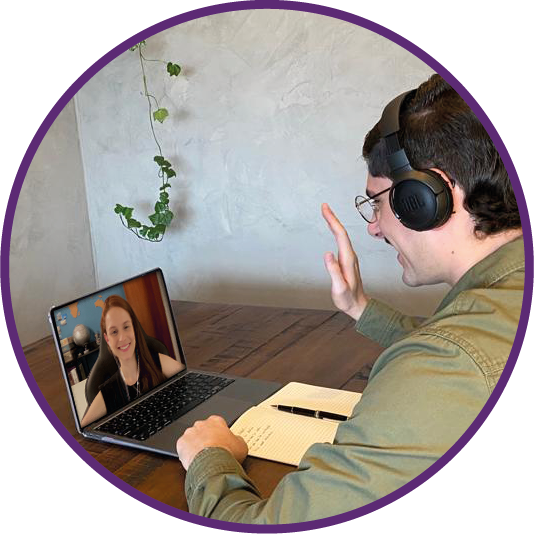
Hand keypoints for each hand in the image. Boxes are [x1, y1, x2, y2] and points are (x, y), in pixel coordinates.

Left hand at [176, 415, 247, 470]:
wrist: (213, 463)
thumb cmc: (226, 453)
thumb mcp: (241, 446)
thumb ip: (237, 439)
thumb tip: (237, 440)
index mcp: (216, 421)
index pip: (217, 423)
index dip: (219, 433)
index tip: (221, 441)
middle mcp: (202, 424)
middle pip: (203, 429)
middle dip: (206, 438)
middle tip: (211, 450)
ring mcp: (190, 433)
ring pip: (192, 438)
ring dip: (196, 445)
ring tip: (202, 457)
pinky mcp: (181, 443)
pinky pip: (183, 447)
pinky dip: (187, 452)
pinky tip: (193, 459)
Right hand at [322, 203, 368, 320]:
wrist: (358, 305)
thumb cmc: (348, 299)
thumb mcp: (340, 288)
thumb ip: (334, 271)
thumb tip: (327, 254)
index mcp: (348, 260)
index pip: (340, 236)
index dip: (333, 221)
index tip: (325, 210)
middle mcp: (350, 256)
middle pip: (341, 232)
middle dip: (332, 218)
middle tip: (324, 207)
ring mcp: (349, 257)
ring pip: (342, 235)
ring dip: (334, 223)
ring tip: (326, 214)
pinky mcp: (346, 260)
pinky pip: (341, 241)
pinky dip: (335, 232)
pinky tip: (332, 229)